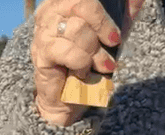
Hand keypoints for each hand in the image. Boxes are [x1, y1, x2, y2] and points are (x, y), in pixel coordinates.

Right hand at [32, 0, 144, 125]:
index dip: (102, 12)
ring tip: (99, 64)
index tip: (115, 33)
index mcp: (63, 3)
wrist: (67, 96)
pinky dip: (82, 63)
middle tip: (112, 43)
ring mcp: (43, 34)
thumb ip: (123, 13)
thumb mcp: (110, 33)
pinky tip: (83, 71)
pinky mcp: (41, 54)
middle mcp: (49, 14)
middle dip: (102, 26)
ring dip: (94, 51)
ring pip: (76, 29)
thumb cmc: (87, 61)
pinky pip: (69, 51)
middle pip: (80, 4)